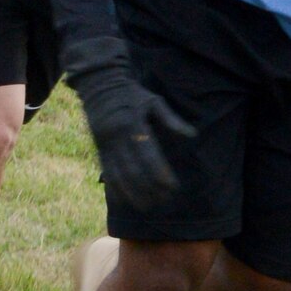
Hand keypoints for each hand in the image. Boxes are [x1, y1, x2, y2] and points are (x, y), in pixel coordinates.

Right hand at [63, 37, 190, 207]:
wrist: (99, 84)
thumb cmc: (131, 93)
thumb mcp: (153, 100)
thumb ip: (171, 119)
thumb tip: (191, 135)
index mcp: (133, 125)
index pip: (148, 156)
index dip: (160, 174)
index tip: (172, 187)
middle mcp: (117, 137)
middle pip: (133, 170)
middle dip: (149, 188)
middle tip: (164, 199)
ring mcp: (105, 144)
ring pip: (118, 175)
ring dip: (132, 193)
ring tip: (147, 206)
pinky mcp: (98, 148)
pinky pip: (106, 172)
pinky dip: (115, 188)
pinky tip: (124, 201)